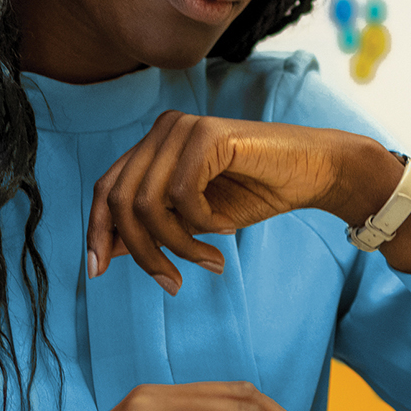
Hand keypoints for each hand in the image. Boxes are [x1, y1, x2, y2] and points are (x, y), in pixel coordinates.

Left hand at [86, 112, 394, 292]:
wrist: (314, 172)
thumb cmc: (258, 192)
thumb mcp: (195, 220)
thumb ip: (154, 227)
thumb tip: (107, 251)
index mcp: (154, 145)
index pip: (105, 188)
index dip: (96, 231)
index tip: (97, 272)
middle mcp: (163, 130)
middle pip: (120, 199)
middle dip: (141, 251)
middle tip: (172, 283)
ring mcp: (183, 127)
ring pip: (148, 202)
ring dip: (177, 245)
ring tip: (209, 262)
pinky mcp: (208, 134)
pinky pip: (183, 196)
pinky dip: (203, 225)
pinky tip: (227, 229)